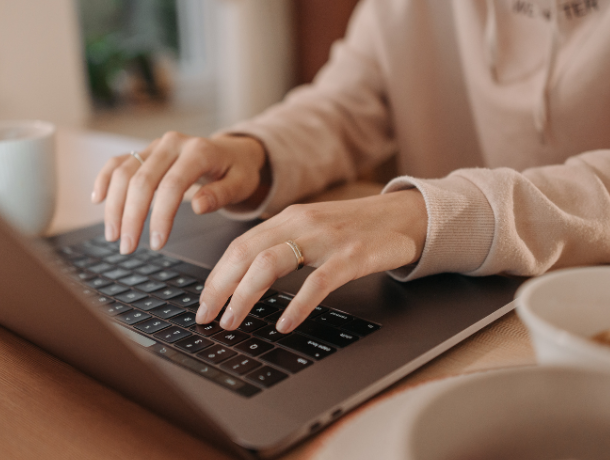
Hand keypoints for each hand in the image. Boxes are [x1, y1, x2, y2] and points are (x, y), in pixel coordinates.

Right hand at [92, 132, 266, 253]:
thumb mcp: (241, 184)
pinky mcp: (145, 151)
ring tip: (113, 235)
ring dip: (114, 205)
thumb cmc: (237, 171)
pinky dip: (105, 179)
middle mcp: (172, 144)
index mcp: (198, 151)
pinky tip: (98, 200)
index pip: (172, 186)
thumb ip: (221, 194)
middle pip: (142, 180)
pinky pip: (118, 162)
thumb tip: (198, 206)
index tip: (157, 243)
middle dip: (131, 217)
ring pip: (124, 172)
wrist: (233, 151)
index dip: (161, 216)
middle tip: (127, 247)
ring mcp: (156, 145)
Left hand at [196, 189, 427, 332]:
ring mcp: (326, 239)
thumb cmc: (356, 229)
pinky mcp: (352, 255)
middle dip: (219, 288)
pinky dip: (297, 305)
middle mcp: (301, 224)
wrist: (405, 216)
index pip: (239, 246)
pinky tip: (285, 324)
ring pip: (271, 263)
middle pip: (246, 254)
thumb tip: (245, 280)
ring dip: (245, 296)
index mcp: (288, 218)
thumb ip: (283, 246)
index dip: (216, 276)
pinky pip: (318, 282)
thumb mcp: (313, 230)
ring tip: (233, 322)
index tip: (203, 302)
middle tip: (206, 317)